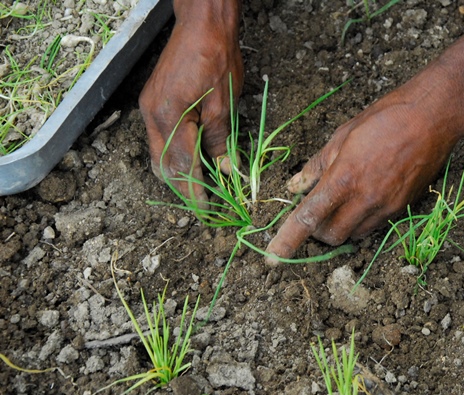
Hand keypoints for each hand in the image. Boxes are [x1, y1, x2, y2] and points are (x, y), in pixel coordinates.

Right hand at [139, 0, 242, 203]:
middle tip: (204, 204)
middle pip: (163, 165)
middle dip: (183, 188)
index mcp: (169, 117)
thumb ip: (220, 141)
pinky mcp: (152, 102)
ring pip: (158, 154)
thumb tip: (225, 171)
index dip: (195, 192)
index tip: (206, 210)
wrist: (201, 25)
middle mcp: (151, 115)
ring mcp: (148, 109)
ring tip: (200, 188)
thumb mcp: (224, 104)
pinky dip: (174, 155)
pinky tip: (191, 162)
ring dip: (177, 173)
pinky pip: (159, 139)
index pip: (181, 166)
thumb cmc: (216, 59)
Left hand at [266, 21, 463, 260]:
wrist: (434, 117)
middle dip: (317, 232)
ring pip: (354, 235)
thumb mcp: (343, 134)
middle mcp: (366, 198)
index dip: (287, 240)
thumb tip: (295, 187)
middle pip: (331, 236)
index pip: (309, 216)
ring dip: (340, 227)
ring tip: (341, 202)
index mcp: (345, 176)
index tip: (271, 257)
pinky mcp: (403, 208)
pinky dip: (360, 221)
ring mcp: (387, 206)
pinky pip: (374, 226)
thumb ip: (316, 165)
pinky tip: (363, 198)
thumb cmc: (385, 117)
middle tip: (315, 213)